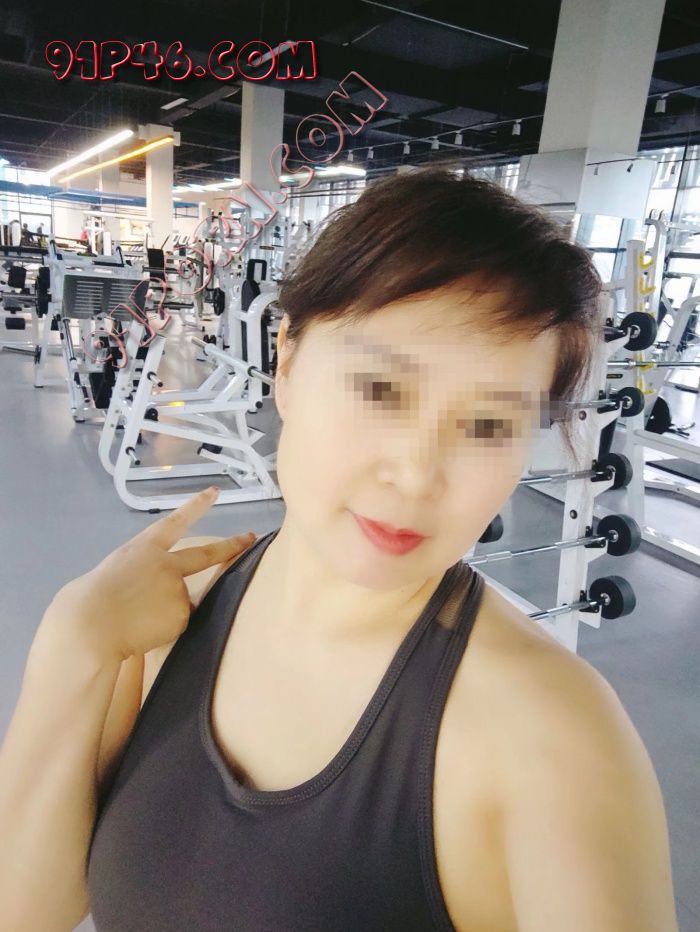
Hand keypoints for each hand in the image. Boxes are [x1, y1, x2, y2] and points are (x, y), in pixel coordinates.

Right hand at [44, 488, 255, 662]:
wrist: (93, 623)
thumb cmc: (92, 597)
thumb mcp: (117, 570)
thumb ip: (143, 572)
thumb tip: (158, 589)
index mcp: (145, 548)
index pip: (176, 521)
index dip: (196, 506)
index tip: (215, 492)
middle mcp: (168, 564)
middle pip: (206, 554)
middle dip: (231, 546)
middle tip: (249, 538)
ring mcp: (178, 589)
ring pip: (180, 602)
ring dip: (165, 610)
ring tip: (137, 619)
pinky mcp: (182, 613)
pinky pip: (176, 622)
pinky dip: (164, 627)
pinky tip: (144, 630)